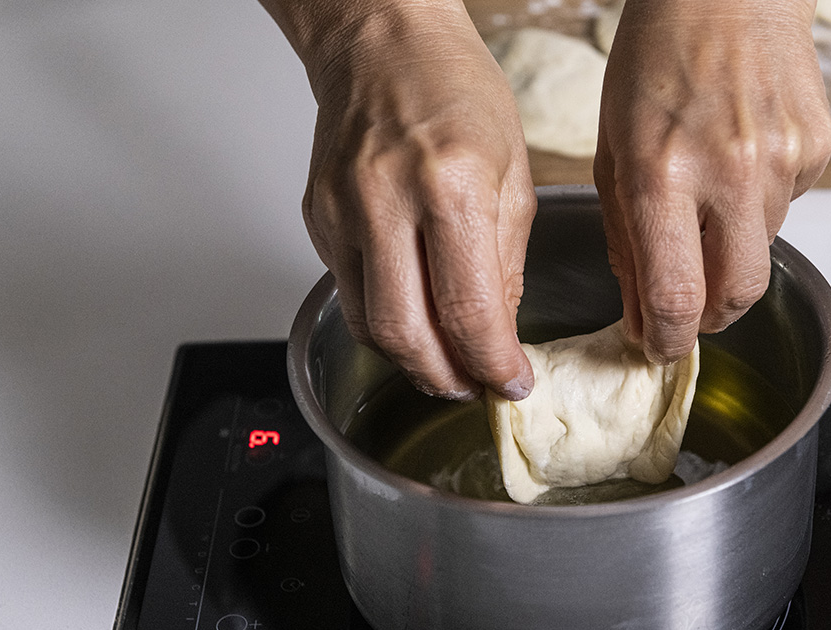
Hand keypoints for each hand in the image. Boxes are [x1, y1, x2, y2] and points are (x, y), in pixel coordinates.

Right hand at [264, 0, 535, 399]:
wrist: (383, 40)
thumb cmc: (455, 91)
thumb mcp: (514, 174)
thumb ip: (507, 263)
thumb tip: (498, 335)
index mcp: (452, 184)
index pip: (469, 310)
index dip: (492, 363)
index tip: (511, 383)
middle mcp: (387, 199)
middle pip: (406, 334)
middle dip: (445, 378)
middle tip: (474, 386)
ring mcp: (342, 210)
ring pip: (370, 324)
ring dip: (412, 360)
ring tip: (446, 362)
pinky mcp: (316, 216)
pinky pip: (348, 293)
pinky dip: (384, 321)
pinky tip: (414, 317)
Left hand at [594, 0, 830, 363]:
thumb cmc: (656, 57)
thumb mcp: (614, 148)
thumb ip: (625, 239)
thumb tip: (641, 314)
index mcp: (661, 170)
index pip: (675, 295)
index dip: (667, 337)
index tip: (658, 346)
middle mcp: (728, 168)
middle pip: (737, 294)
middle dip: (711, 317)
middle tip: (689, 310)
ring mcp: (782, 157)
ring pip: (762, 250)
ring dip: (731, 248)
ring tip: (708, 195)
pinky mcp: (818, 147)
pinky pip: (788, 207)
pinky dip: (760, 204)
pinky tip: (739, 158)